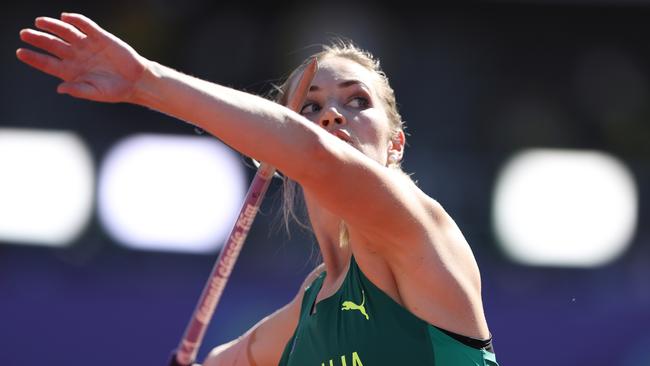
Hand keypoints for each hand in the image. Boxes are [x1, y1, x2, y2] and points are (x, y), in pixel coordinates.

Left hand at [16, 13, 147, 102]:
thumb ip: (78, 90)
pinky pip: (85, 25)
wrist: (136, 81)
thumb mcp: (95, 93)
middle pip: (52, 44)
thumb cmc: (115, 91)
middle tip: (24, 33)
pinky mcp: (100, 37)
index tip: (20, 52)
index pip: (47, 63)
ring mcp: (87, 45)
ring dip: (52, 26)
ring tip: (40, 22)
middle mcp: (76, 56)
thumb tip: (60, 88)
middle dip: (38, 38)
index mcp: (71, 71)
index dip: (33, 57)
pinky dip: (75, 20)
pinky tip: (66, 17)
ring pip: (65, 32)